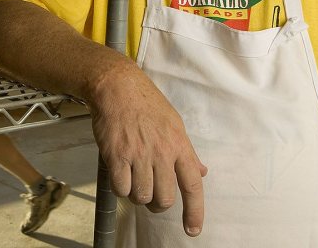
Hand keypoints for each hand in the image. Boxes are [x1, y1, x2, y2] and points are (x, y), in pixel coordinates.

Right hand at [89, 65, 206, 235]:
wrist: (118, 87)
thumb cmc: (147, 104)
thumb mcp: (175, 124)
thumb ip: (187, 152)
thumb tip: (201, 172)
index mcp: (180, 145)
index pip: (193, 185)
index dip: (195, 211)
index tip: (193, 230)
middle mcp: (161, 153)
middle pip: (164, 198)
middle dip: (157, 203)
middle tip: (151, 194)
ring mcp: (138, 155)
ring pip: (141, 196)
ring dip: (137, 195)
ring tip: (134, 180)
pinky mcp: (116, 156)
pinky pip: (121, 189)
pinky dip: (121, 188)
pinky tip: (120, 174)